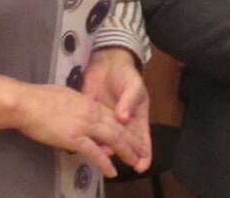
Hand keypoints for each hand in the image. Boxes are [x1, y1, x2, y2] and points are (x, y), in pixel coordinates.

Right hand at [0, 73, 146, 178]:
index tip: (133, 136)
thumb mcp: (67, 96)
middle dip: (132, 141)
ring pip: (112, 139)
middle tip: (142, 151)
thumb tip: (82, 110)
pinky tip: (112, 171)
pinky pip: (94, 152)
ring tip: (135, 162)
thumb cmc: (41, 98)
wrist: (27, 103)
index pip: (113, 116)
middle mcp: (92, 113)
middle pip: (118, 127)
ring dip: (126, 152)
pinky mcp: (74, 138)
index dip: (126, 127)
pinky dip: (105, 162)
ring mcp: (84, 125)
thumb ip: (79, 105)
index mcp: (89, 102)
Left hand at [83, 47, 151, 172]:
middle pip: (125, 145)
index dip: (143, 154)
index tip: (141, 166)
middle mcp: (122, 125)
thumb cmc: (125, 74)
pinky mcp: (91, 118)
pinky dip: (89, 140)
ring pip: (107, 142)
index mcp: (136, 118)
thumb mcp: (132, 86)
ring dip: (106, 149)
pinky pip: (91, 132)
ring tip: (104, 153)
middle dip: (125, 156)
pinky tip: (85, 144)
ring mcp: (106, 122)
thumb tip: (124, 119)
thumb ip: (128, 101)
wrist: (106, 62)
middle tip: (123, 163)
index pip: (142, 140)